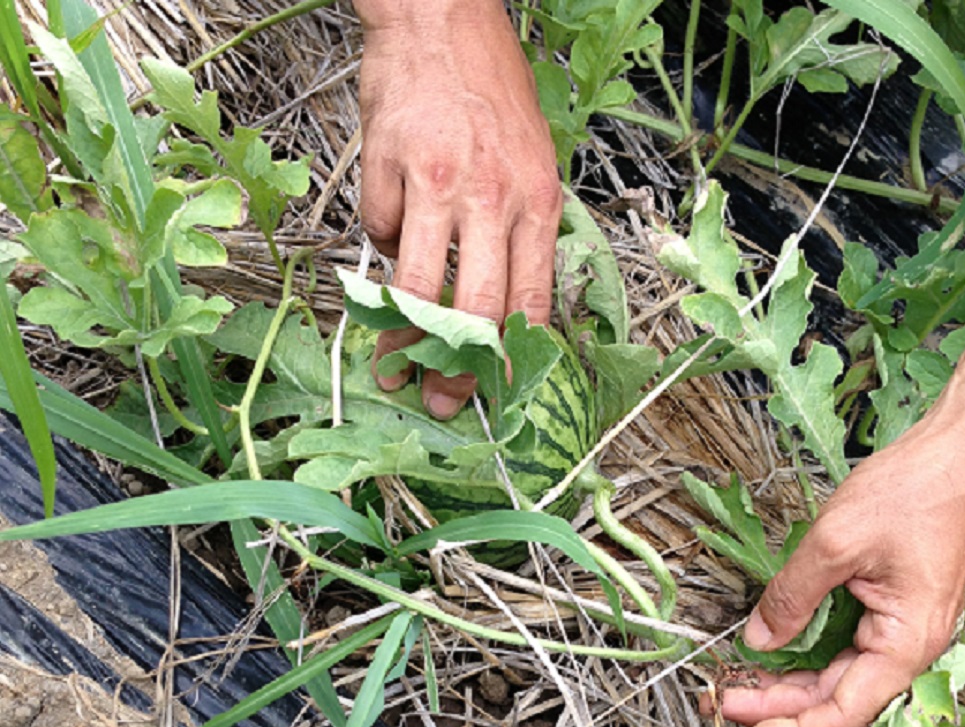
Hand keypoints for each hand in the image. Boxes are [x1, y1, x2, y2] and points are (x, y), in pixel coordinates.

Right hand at [355, 0, 561, 418]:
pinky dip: (380, 243)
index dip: (513, 359)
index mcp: (537, 201)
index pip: (531, 302)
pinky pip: (377, 231)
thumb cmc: (490, 88)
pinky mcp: (386, 167)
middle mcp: (492, 197)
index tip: (500, 391)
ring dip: (401, 335)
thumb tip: (502, 303)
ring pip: (415, 286)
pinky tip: (389, 230)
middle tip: (442, 400)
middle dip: (458, 370)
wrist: (441, 16)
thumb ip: (522, 230)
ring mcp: (436, 183)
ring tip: (393, 362)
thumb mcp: (535, 160)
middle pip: (475, 310)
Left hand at [700, 404, 964, 726]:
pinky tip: (771, 647)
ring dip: (787, 681)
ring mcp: (899, 627)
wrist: (961, 454)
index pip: (844, 712)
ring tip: (736, 679)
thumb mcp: (836, 541)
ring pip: (836, 674)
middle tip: (721, 701)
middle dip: (776, 705)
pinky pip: (843, 644)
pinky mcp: (889, 606)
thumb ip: (792, 595)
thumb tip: (757, 639)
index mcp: (907, 643)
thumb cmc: (919, 491)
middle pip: (835, 698)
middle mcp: (908, 645)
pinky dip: (804, 650)